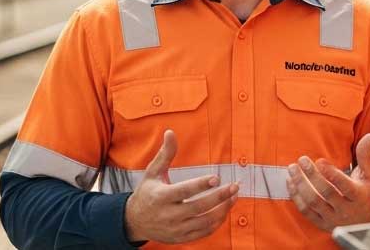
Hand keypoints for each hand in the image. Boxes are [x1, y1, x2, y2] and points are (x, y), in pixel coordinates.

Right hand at [124, 130, 239, 243]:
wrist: (135, 221)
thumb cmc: (147, 193)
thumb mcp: (152, 172)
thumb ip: (165, 154)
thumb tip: (170, 132)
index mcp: (161, 197)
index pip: (184, 191)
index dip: (200, 185)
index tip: (216, 177)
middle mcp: (168, 215)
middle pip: (198, 207)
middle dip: (219, 197)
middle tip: (234, 186)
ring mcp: (175, 229)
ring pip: (204, 222)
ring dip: (222, 210)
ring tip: (234, 197)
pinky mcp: (180, 238)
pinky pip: (203, 233)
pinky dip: (217, 223)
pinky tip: (225, 210)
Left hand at [286, 133, 369, 231]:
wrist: (365, 220)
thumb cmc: (365, 192)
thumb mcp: (369, 174)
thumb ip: (366, 155)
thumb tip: (369, 136)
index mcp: (359, 196)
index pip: (345, 186)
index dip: (332, 174)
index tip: (320, 160)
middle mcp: (346, 210)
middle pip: (326, 193)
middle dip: (312, 175)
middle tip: (302, 160)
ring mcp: (333, 219)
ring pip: (313, 202)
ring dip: (300, 185)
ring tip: (292, 169)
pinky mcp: (321, 224)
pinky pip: (306, 211)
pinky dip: (296, 197)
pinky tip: (290, 182)